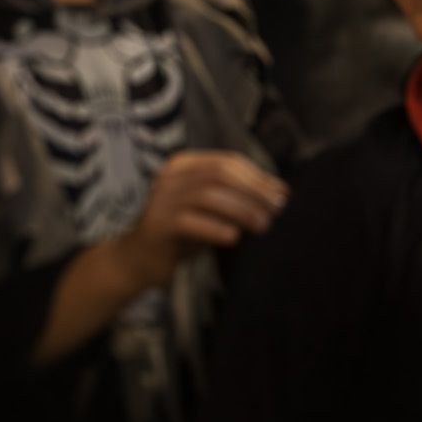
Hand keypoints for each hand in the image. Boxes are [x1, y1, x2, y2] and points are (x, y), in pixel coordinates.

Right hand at [122, 152, 288, 291]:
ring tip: (263, 224)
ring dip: (241, 209)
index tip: (282, 192)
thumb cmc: (182, 233)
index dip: (258, 176)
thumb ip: (235, 197)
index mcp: (183, 165)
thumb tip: (279, 193)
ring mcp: (161, 199)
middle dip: (253, 189)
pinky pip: (191, 222)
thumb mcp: (210, 209)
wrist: (139, 259)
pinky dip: (215, 228)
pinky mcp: (157, 224)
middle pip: (219, 174)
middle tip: (277, 208)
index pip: (227, 162)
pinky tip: (234, 237)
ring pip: (208, 195)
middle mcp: (170, 176)